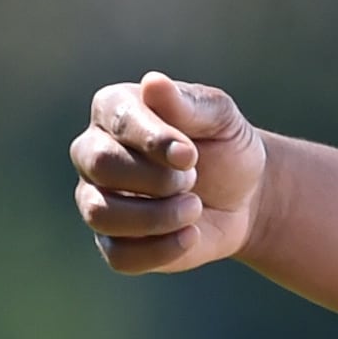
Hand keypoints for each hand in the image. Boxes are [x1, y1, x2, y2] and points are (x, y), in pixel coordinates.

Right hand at [71, 73, 270, 275]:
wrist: (243, 197)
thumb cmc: (226, 147)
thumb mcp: (221, 118)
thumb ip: (188, 103)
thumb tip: (152, 83)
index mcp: (114, 110)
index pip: (119, 122)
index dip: (155, 141)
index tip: (191, 156)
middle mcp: (94, 153)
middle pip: (100, 165)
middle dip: (155, 177)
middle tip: (194, 178)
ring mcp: (98, 200)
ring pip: (100, 214)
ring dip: (156, 216)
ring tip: (195, 207)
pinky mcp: (113, 243)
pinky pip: (119, 255)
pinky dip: (160, 249)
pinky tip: (191, 235)